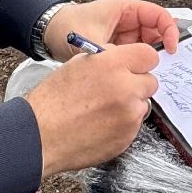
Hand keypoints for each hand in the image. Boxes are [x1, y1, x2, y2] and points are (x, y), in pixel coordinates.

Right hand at [23, 43, 159, 176]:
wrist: (41, 136)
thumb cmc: (52, 102)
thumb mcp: (77, 65)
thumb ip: (107, 59)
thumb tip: (123, 58)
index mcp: (112, 65)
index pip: (149, 55)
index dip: (141, 61)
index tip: (135, 66)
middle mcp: (126, 88)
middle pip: (151, 81)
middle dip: (137, 84)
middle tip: (118, 89)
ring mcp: (129, 115)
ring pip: (143, 104)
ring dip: (130, 105)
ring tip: (103, 110)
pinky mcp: (128, 136)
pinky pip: (135, 125)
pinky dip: (123, 124)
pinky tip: (102, 124)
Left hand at [42, 0, 180, 60]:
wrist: (49, 32)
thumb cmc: (68, 27)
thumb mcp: (92, 41)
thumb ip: (112, 54)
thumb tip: (129, 68)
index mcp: (126, 9)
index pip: (159, 15)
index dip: (170, 31)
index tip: (172, 49)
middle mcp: (129, 20)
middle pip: (157, 32)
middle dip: (163, 48)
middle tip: (167, 66)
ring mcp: (124, 34)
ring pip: (148, 45)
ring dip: (150, 58)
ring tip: (152, 72)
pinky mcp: (119, 47)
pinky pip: (135, 54)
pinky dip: (139, 64)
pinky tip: (139, 76)